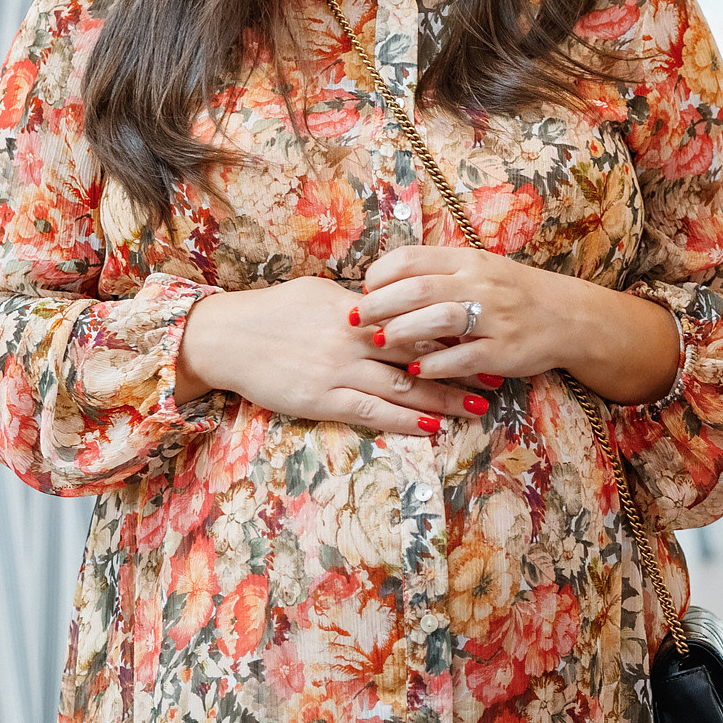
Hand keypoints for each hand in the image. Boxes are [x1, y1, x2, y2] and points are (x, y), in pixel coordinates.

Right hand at [177, 275, 473, 436]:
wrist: (228, 337)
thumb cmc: (272, 311)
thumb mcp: (319, 295)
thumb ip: (356, 303)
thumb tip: (385, 302)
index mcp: (357, 310)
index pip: (414, 320)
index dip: (452, 332)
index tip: (481, 337)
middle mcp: (355, 339)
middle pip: (419, 356)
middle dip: (460, 368)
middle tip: (495, 377)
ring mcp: (340, 370)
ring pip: (403, 387)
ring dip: (443, 399)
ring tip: (476, 408)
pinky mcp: (323, 398)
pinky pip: (372, 412)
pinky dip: (404, 421)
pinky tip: (430, 428)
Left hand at [358, 245, 680, 405]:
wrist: (567, 316)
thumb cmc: (512, 292)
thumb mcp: (479, 269)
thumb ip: (439, 271)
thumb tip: (385, 279)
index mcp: (468, 260)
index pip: (413, 259)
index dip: (381, 274)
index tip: (364, 288)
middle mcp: (479, 284)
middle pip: (417, 289)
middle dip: (379, 304)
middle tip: (355, 319)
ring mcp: (493, 317)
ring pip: (438, 320)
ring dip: (402, 332)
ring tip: (379, 341)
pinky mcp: (503, 350)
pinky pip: (462, 357)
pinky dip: (435, 364)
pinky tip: (416, 369)